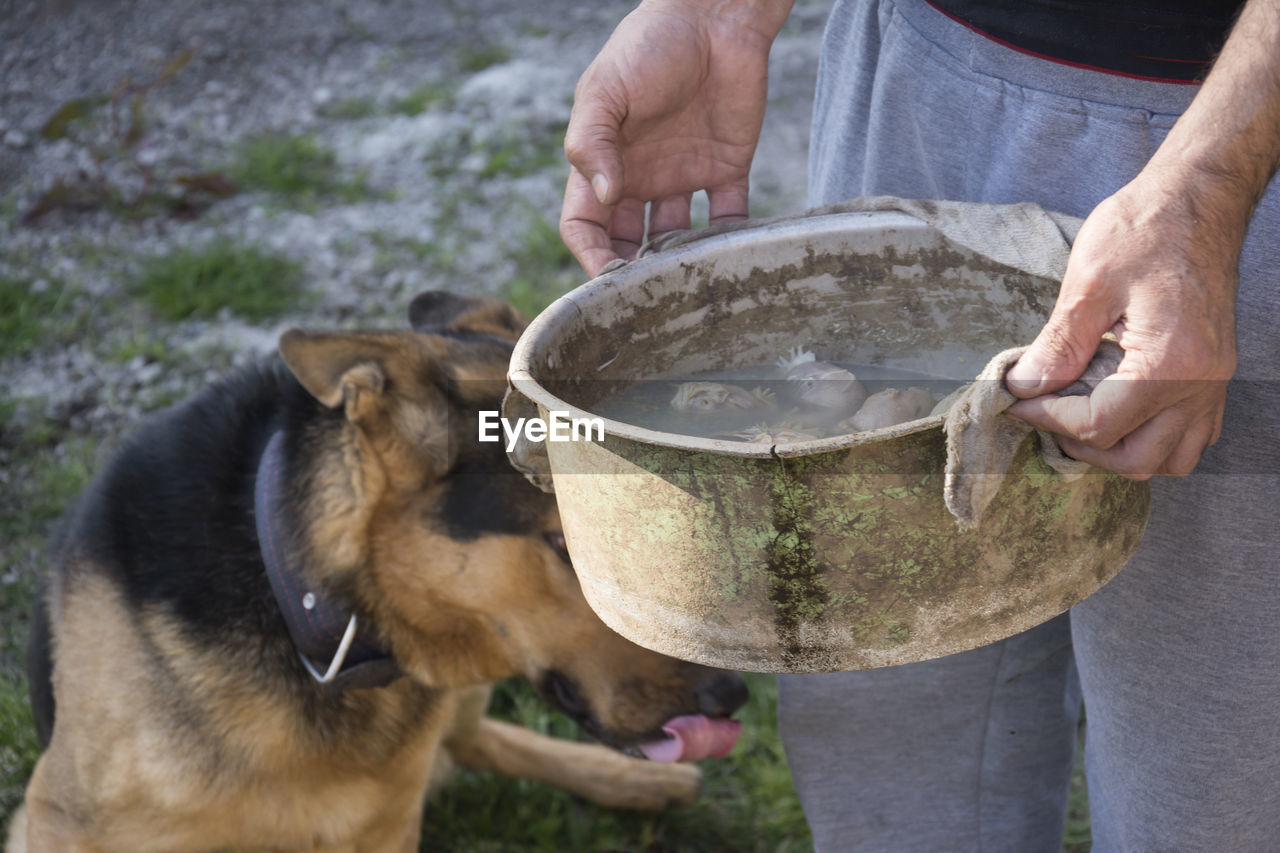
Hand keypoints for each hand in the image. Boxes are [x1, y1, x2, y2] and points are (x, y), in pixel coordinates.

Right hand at [560, 0, 792, 276]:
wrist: (716, 15)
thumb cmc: (650, 44)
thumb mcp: (606, 89)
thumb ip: (593, 141)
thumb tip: (603, 195)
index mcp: (604, 162)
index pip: (584, 225)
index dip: (588, 256)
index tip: (604, 282)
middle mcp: (640, 178)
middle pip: (627, 243)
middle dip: (631, 273)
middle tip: (647, 298)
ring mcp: (683, 177)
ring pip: (677, 241)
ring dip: (680, 265)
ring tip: (689, 284)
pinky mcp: (727, 170)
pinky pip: (728, 218)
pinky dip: (731, 242)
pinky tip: (731, 257)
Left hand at [1006, 0, 1279, 480]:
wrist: (1199, 199)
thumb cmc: (1146, 229)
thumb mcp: (1090, 282)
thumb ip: (1059, 343)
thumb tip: (1026, 386)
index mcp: (1169, 364)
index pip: (1099, 424)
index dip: (1048, 418)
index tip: (1017, 401)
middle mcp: (1199, 384)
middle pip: (1137, 459)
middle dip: (1082, 448)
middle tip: (1046, 415)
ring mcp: (1213, 384)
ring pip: (1170, 458)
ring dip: (1121, 452)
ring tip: (1080, 419)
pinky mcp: (1214, 375)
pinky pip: (1192, 435)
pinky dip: (1153, 438)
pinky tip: (1116, 410)